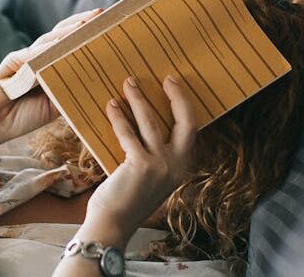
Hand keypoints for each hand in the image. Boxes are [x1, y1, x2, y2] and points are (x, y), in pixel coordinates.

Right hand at [0, 8, 102, 140]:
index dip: (89, 33)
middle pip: (62, 33)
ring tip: (84, 25)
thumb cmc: (28, 114)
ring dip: (66, 32)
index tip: (110, 24)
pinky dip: (42, 51)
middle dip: (81, 23)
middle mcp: (40, 55)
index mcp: (52, 63)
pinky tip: (55, 46)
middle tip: (101, 15)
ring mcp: (25, 56)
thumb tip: (101, 86)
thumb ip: (72, 91)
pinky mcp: (11, 62)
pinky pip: (29, 55)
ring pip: (48, 40)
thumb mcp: (58, 103)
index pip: (72, 42)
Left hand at [80, 75, 196, 246]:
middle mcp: (177, 165)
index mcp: (182, 167)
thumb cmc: (125, 199)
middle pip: (185, 122)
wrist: (112, 224)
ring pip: (151, 122)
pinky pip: (128, 133)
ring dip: (138, 100)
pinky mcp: (141, 165)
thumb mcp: (150, 177)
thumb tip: (142, 124)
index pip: (192, 129)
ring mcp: (161, 165)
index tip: (173, 85)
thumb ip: (155, 156)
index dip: (184, 105)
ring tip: (127, 84)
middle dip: (176, 96)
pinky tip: (111, 107)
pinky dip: (119, 118)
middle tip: (164, 78)